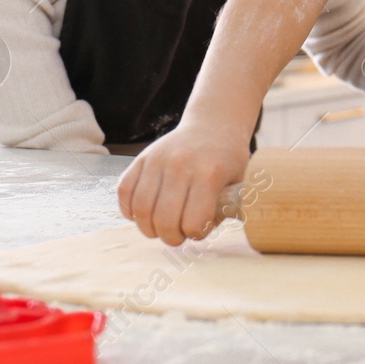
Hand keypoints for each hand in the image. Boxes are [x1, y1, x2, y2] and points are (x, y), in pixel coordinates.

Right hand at [117, 122, 249, 245]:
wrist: (213, 125)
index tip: (201, 229)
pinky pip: (124, 192)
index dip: (197, 234)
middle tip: (178, 236)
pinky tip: (144, 214)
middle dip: (171, 238)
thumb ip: (227, 209)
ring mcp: (158, 159)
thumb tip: (205, 232)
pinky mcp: (141, 158)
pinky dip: (130, 210)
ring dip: (149, 229)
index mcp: (210, 173)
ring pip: (141, 210)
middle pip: (164, 220)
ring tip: (161, 228)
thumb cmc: (228, 159)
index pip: (194, 222)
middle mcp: (181, 165)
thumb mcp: (240, 181)